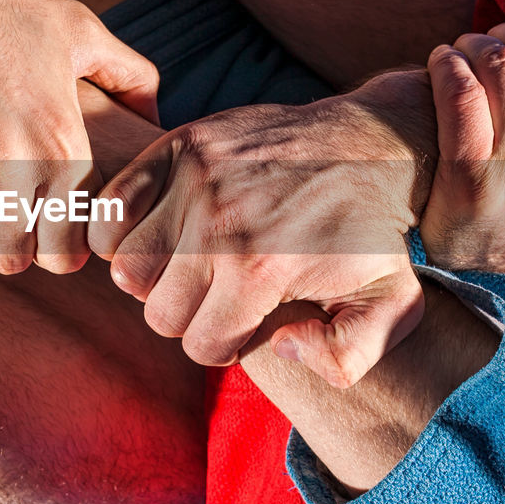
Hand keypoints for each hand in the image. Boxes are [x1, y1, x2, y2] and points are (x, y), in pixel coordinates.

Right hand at [89, 71, 436, 387]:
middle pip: (160, 313)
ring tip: (189, 265)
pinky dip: (122, 229)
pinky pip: (111, 210)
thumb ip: (346, 357)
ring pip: (127, 267)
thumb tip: (279, 347)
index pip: (200, 346)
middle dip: (191, 315)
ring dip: (154, 276)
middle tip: (221, 294)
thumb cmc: (373, 234)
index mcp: (262, 269)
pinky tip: (160, 233)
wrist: (370, 146)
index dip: (225, 344)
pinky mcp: (180, 146)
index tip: (247, 322)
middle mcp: (219, 225)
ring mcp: (195, 180)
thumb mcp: (393, 306)